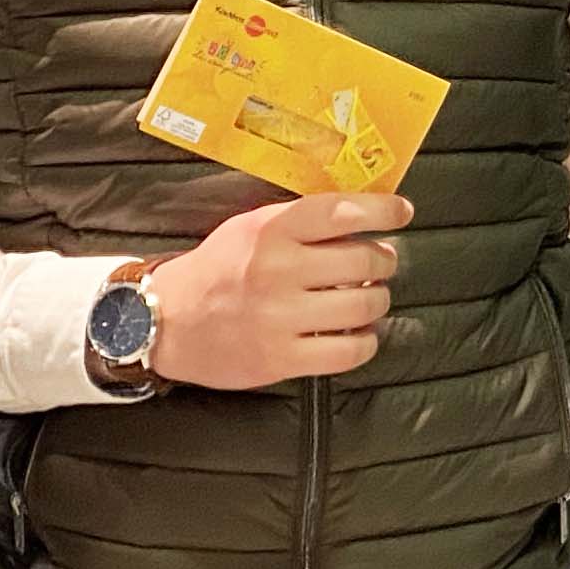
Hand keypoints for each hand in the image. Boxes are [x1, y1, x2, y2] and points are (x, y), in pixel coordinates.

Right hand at [145, 190, 411, 390]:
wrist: (167, 320)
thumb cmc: (218, 268)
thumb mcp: (250, 227)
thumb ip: (299, 220)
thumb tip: (361, 212)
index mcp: (271, 230)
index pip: (342, 211)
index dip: (382, 209)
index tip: (402, 211)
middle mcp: (278, 270)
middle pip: (363, 260)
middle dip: (384, 260)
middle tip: (381, 262)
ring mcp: (281, 317)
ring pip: (364, 306)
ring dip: (377, 300)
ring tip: (368, 297)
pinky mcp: (282, 359)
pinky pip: (349, 351)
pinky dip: (365, 341)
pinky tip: (358, 333)